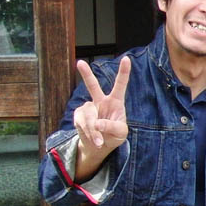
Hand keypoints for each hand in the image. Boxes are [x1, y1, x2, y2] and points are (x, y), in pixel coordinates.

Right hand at [73, 56, 131, 174]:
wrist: (99, 146)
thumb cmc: (114, 136)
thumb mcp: (120, 133)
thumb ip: (112, 127)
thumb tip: (97, 123)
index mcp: (115, 101)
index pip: (120, 85)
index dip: (124, 72)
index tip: (126, 58)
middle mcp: (100, 101)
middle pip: (92, 85)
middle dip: (86, 74)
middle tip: (80, 62)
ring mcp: (88, 107)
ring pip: (89, 116)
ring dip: (94, 131)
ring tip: (100, 141)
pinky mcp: (79, 115)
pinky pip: (82, 123)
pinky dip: (88, 133)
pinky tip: (93, 139)